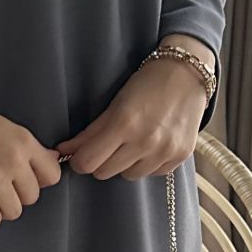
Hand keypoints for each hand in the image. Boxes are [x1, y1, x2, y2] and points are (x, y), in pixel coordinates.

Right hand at [0, 73, 62, 231]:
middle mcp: (13, 160)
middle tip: (0, 189)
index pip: (52, 175)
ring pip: (13, 212)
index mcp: (24, 141)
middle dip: (17, 196)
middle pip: (32, 197)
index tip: (24, 180)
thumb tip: (48, 161)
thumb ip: (25, 147)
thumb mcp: (3, 125)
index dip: (39, 181)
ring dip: (1, 209)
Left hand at [55, 51, 212, 179]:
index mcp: (124, 124)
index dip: (80, 161)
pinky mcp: (179, 157)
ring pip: (128, 176)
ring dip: (125, 164)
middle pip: (105, 173)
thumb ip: (90, 132)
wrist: (187, 75)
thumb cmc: (147, 84)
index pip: (88, 162)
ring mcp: (164, 151)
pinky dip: (147, 164)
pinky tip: (151, 145)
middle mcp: (145, 141)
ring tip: (133, 142)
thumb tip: (63, 150)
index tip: (81, 155)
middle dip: (101, 161)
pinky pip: (151, 174)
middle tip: (108, 145)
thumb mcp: (115, 104)